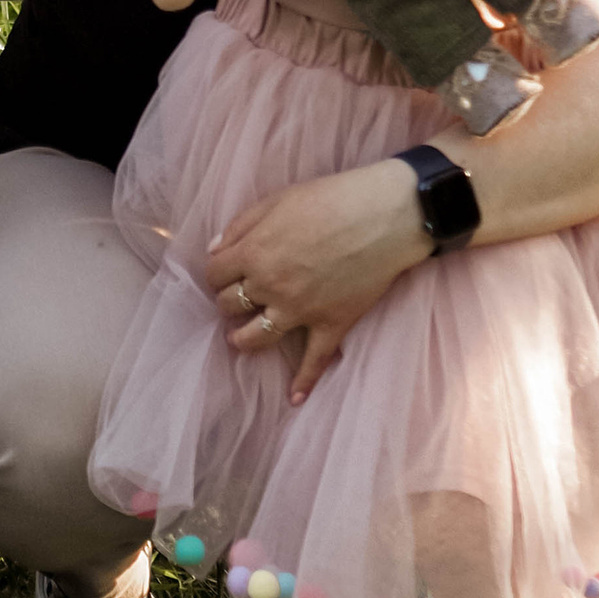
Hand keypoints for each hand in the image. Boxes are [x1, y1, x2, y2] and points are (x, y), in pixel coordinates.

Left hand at [206, 155, 428, 401]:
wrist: (384, 215)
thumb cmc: (330, 199)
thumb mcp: (276, 200)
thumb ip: (241, 226)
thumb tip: (214, 249)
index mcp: (253, 253)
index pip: (214, 274)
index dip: (215, 274)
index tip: (223, 273)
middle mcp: (270, 286)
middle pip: (229, 306)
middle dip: (227, 303)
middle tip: (235, 300)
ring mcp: (300, 310)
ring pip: (256, 338)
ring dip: (242, 341)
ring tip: (240, 340)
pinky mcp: (331, 324)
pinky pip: (314, 360)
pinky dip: (304, 382)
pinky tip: (295, 398)